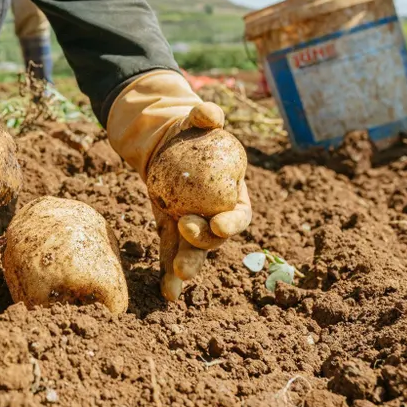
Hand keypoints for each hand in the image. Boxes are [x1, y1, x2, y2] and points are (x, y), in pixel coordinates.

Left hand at [107, 71, 251, 300]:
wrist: (168, 142)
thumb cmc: (191, 130)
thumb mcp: (197, 120)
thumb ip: (205, 116)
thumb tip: (210, 114)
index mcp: (233, 193)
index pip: (239, 213)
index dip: (233, 222)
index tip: (219, 224)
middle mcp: (217, 215)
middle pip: (215, 237)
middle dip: (204, 243)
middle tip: (188, 234)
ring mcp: (193, 224)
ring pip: (193, 250)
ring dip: (187, 264)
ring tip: (179, 279)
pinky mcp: (170, 228)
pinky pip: (169, 250)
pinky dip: (167, 269)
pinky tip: (167, 292)